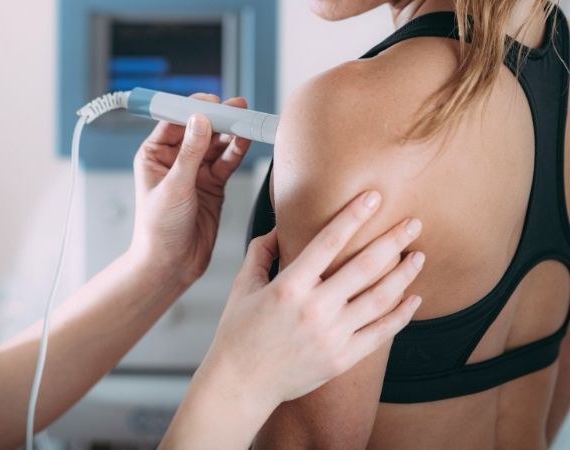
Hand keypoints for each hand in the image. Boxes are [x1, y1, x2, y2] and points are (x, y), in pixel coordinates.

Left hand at [129, 94, 251, 286]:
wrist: (171, 264)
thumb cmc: (158, 230)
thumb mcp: (174, 187)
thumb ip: (190, 153)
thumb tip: (199, 120)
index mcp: (154, 155)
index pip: (175, 122)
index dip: (194, 109)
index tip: (213, 101)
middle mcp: (175, 160)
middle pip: (200, 130)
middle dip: (218, 118)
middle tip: (237, 108)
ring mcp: (195, 172)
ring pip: (216, 145)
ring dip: (231, 134)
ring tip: (247, 121)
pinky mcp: (213, 185)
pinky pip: (227, 163)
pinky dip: (237, 152)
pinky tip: (246, 140)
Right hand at [201, 190, 423, 405]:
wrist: (241, 384)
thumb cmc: (238, 333)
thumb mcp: (242, 286)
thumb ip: (261, 252)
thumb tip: (278, 229)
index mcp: (289, 286)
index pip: (329, 241)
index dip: (354, 215)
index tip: (374, 196)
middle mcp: (314, 309)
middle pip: (365, 266)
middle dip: (393, 240)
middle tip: (414, 222)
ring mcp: (332, 336)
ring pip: (379, 299)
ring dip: (404, 274)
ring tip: (418, 256)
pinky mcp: (342, 358)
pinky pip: (381, 333)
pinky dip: (401, 315)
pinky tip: (414, 298)